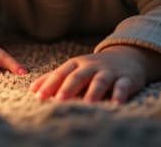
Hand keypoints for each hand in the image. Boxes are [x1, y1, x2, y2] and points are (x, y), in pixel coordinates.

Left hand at [30, 44, 160, 103]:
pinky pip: (123, 86)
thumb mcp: (74, 69)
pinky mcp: (126, 78)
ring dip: (93, 92)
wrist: (127, 57)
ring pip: (100, 80)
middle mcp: (91, 66)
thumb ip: (55, 78)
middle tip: (59, 100)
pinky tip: (117, 104)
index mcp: (76, 65)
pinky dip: (120, 94)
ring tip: (88, 104)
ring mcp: (109, 72)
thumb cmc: (93, 68)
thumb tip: (33, 89)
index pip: (60, 74)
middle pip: (78, 76)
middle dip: (68, 88)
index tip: (38, 96)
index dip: (49, 84)